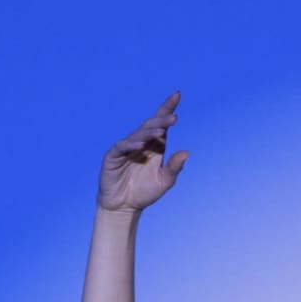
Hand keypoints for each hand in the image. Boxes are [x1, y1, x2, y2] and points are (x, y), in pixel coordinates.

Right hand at [98, 91, 188, 211]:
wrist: (124, 207)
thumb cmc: (144, 193)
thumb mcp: (164, 181)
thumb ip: (174, 167)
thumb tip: (187, 152)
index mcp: (154, 146)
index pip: (161, 124)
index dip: (167, 108)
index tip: (177, 94)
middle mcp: (140, 143)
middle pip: (151, 125)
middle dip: (162, 120)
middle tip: (174, 117)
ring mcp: (126, 148)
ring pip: (138, 134)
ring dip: (149, 132)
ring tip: (161, 131)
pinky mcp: (113, 156)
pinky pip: (122, 146)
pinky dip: (131, 144)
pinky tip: (141, 144)